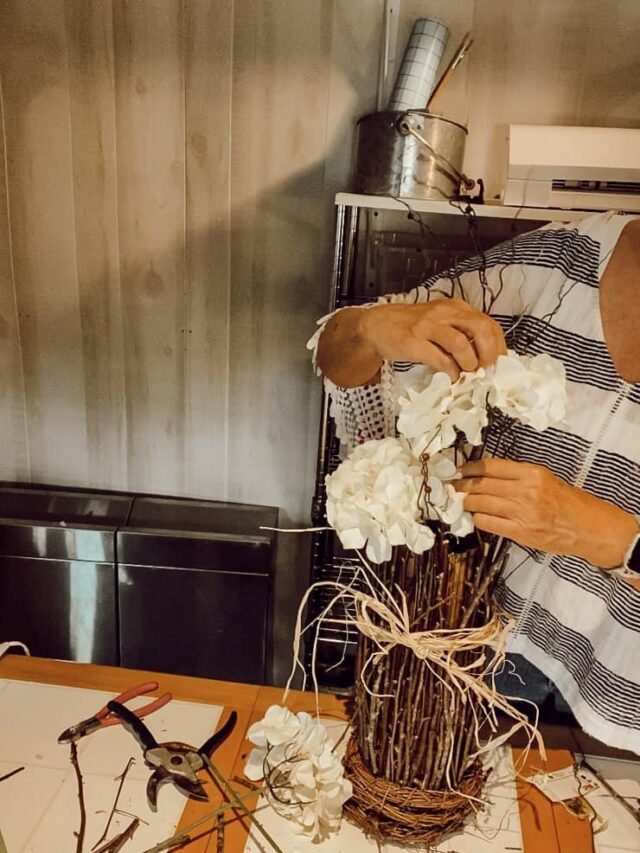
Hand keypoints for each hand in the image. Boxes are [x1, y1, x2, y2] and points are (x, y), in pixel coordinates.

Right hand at [360, 299, 505, 379]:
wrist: (376, 325)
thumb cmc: (410, 327)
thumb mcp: (440, 323)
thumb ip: (460, 334)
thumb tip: (484, 358)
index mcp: (455, 308)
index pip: (488, 323)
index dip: (498, 346)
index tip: (498, 364)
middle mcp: (444, 313)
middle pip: (480, 328)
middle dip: (489, 353)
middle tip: (487, 371)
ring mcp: (427, 326)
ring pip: (460, 342)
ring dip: (469, 363)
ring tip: (468, 374)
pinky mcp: (413, 341)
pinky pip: (439, 358)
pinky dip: (450, 371)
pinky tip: (451, 377)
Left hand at [456, 458, 639, 569]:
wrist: (589, 528)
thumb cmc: (569, 502)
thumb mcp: (546, 479)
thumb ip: (518, 476)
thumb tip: (487, 476)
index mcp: (532, 473)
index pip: (491, 466)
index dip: (470, 468)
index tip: (460, 470)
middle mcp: (525, 490)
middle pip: (481, 485)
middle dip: (462, 486)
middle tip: (452, 487)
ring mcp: (521, 513)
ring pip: (480, 504)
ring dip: (466, 503)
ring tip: (460, 502)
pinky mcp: (520, 532)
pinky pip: (488, 523)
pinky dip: (478, 519)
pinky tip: (476, 517)